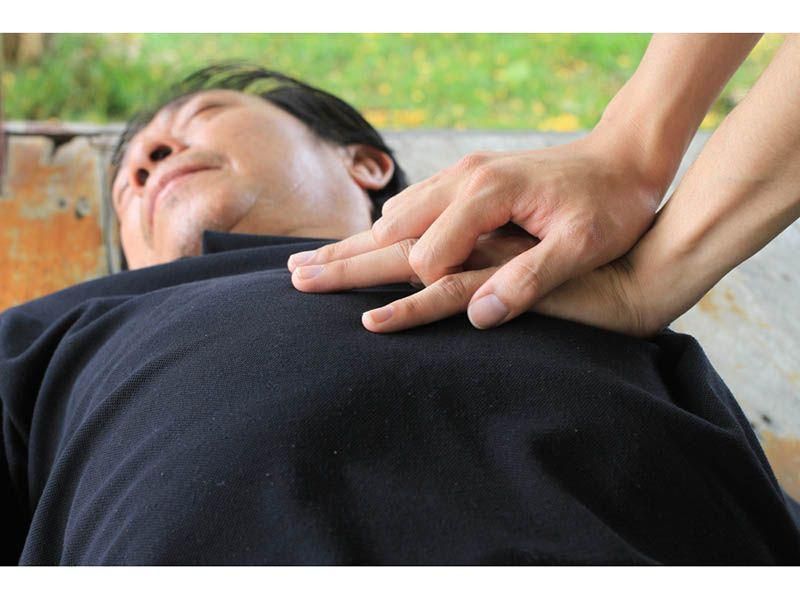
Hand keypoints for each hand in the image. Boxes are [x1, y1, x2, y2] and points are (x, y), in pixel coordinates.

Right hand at [289, 133, 663, 329]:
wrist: (625, 157)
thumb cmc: (609, 205)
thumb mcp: (581, 246)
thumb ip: (530, 279)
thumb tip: (479, 314)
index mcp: (486, 194)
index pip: (427, 253)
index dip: (411, 288)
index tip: (376, 322)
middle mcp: (464, 181)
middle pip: (391, 227)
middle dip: (344, 257)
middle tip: (294, 277)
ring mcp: (463, 176)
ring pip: (395, 215)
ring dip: (354, 242)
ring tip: (313, 262)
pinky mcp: (469, 180)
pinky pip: (413, 206)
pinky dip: (383, 228)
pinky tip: (370, 240)